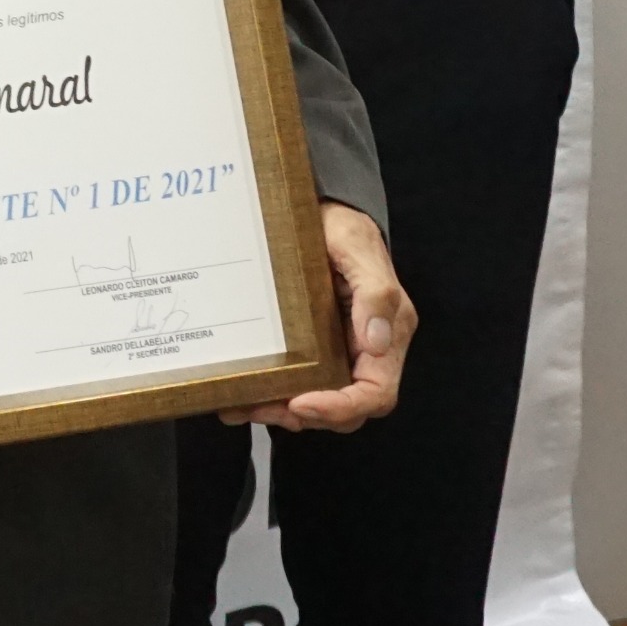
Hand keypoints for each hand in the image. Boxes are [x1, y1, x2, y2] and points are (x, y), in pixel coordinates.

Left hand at [236, 204, 411, 432]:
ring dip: (280, 411)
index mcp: (388, 332)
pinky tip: (238, 395)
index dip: (340, 407)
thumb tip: (376, 342)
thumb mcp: (356, 246)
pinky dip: (268, 396)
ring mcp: (338, 352)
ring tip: (243, 406)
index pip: (375, 392)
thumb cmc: (342, 225)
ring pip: (317, 402)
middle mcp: (366, 349)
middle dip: (304, 415)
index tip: (302, 402)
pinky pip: (296, 383)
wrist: (317, 211)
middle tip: (261, 406)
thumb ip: (375, 291)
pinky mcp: (313, 349)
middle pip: (345, 408)